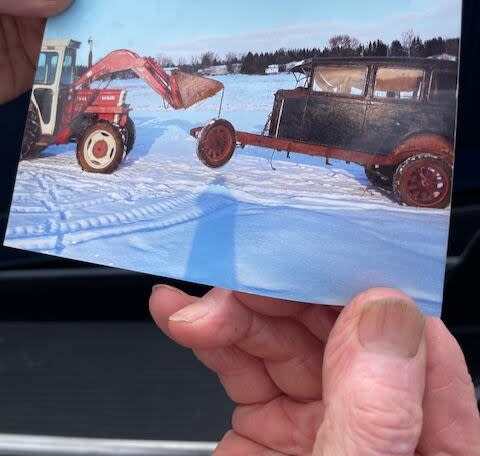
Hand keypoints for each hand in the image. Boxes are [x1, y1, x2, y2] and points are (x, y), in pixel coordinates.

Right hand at [150, 286, 479, 454]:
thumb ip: (376, 423)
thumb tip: (388, 319)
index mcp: (432, 448)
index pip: (415, 343)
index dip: (365, 289)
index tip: (316, 257)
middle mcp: (383, 428)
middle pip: (343, 326)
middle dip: (283, 298)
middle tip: (235, 286)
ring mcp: (325, 422)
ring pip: (290, 335)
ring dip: (238, 312)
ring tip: (193, 311)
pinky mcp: (272, 425)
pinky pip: (248, 360)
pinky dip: (213, 334)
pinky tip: (182, 317)